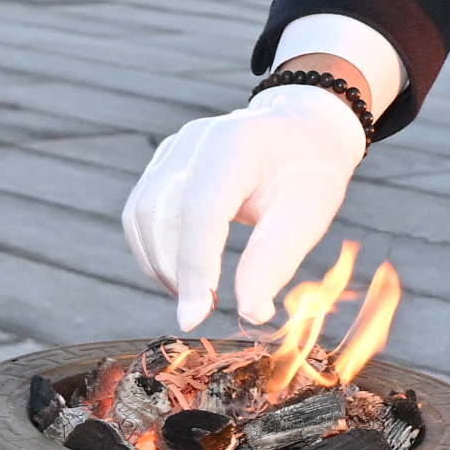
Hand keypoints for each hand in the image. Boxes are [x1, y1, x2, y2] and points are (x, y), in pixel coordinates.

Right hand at [123, 82, 367, 328]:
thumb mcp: (308, 214)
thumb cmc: (309, 171)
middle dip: (174, 270)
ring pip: (140, 214)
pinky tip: (183, 271)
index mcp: (235, 144)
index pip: (201, 211)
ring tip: (194, 294)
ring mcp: (173, 149)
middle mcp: (194, 141)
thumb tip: (251, 314)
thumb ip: (274, 261)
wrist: (302, 130)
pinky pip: (141, 211)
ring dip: (159, 264)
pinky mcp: (163, 164)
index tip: (194, 319)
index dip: (195, 268)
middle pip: (159, 212)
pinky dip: (154, 249)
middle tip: (203, 309)